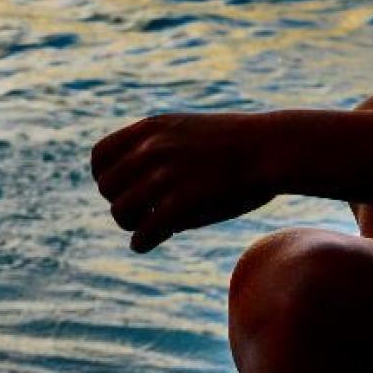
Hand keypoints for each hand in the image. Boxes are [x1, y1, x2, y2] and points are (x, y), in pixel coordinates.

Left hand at [92, 113, 276, 252]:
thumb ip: (158, 146)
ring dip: (132, 225)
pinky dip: (141, 243)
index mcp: (151, 128)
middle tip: (141, 213)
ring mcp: (165, 176)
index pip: (100, 156)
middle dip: (122, 203)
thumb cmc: (237, 142)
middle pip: (108, 188)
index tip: (120, 190)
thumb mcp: (188, 129)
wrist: (272, 148)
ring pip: (121, 213)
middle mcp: (152, 149)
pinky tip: (148, 244)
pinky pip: (143, 234)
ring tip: (148, 228)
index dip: (105, 178)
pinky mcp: (181, 204)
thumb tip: (134, 181)